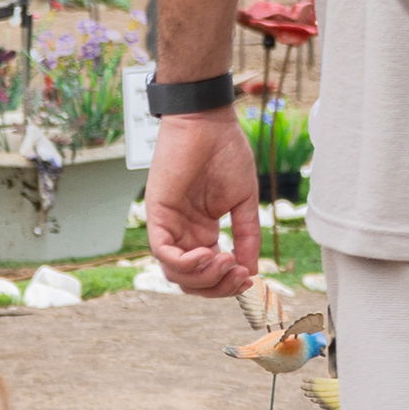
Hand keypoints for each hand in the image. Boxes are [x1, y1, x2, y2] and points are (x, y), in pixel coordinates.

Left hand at [146, 110, 263, 295]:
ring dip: (203, 277)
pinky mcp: (157, 215)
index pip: (209, 271)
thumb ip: (246, 235)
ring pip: (175, 273)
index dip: (228, 283)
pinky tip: (208, 255)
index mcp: (203, 230)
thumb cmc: (226, 153)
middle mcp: (183, 233)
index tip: (250, 278)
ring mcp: (168, 226)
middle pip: (191, 281)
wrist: (207, 123)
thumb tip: (251, 270)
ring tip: (226, 261)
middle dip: (217, 286)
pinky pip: (163, 253)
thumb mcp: (244, 201)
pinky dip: (184, 263)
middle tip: (239, 275)